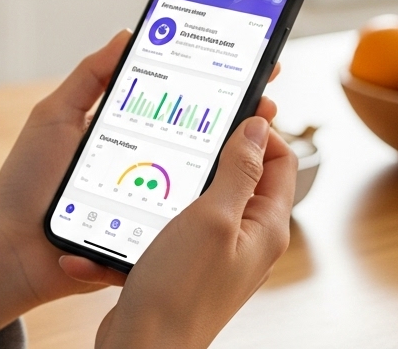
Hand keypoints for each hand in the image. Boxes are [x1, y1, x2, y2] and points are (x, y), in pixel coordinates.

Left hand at [0, 32, 287, 338]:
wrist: (11, 249)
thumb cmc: (27, 181)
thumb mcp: (55, 116)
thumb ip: (88, 76)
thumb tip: (128, 35)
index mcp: (125, 128)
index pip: (175, 99)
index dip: (209, 83)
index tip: (245, 64)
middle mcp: (144, 160)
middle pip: (199, 137)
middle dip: (236, 119)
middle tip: (264, 101)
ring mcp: (149, 198)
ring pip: (200, 180)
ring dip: (232, 162)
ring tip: (256, 139)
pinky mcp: (148, 233)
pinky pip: (181, 221)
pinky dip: (205, 206)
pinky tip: (228, 184)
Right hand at [93, 112, 296, 348]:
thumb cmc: (180, 292)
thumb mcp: (213, 217)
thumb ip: (239, 170)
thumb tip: (259, 126)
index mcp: (263, 226)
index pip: (278, 159)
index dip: (257, 128)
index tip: (228, 104)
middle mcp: (243, 238)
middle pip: (236, 172)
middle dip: (205, 149)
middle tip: (176, 129)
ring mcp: (212, 251)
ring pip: (194, 194)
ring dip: (165, 182)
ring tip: (140, 176)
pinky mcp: (181, 263)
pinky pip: (164, 224)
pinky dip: (141, 219)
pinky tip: (118, 221)